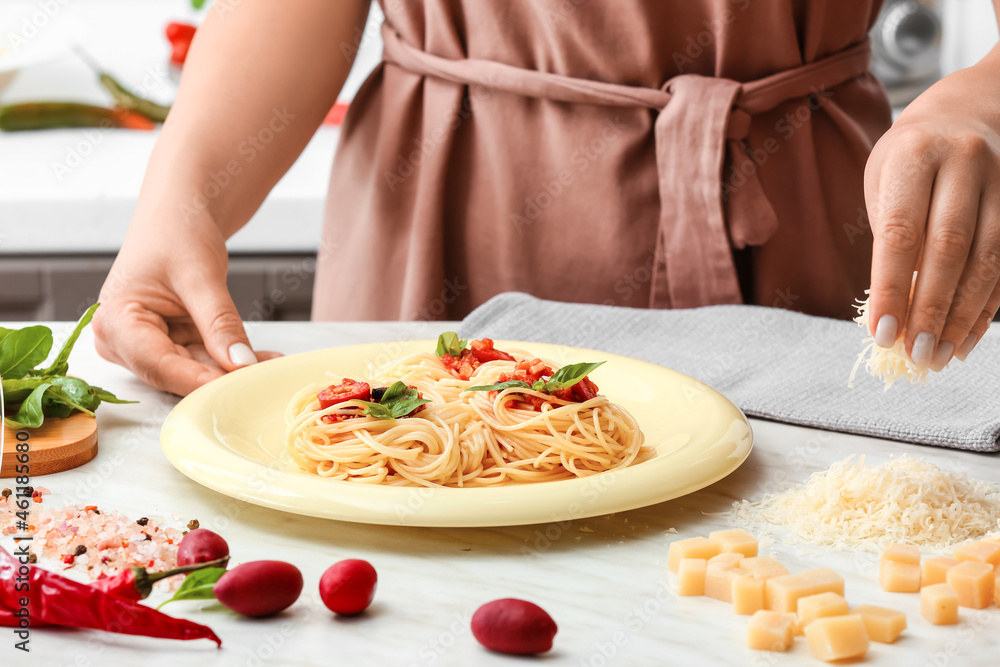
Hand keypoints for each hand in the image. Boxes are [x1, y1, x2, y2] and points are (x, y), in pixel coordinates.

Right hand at [93, 215, 279, 395]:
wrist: (180, 214)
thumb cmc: (176, 232)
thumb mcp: (201, 277)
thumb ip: (219, 323)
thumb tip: (240, 363)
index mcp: (116, 322)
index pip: (159, 366)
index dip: (200, 381)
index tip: (238, 387)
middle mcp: (123, 341)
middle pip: (176, 374)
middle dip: (220, 378)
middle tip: (262, 380)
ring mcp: (145, 345)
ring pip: (194, 371)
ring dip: (231, 370)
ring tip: (270, 367)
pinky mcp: (169, 345)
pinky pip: (203, 360)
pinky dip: (231, 359)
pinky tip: (262, 359)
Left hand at [864, 68, 999, 369]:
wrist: (974, 108)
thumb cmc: (911, 157)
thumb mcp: (884, 180)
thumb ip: (890, 236)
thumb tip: (894, 309)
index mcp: (916, 155)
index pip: (901, 231)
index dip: (890, 287)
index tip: (881, 333)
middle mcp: (965, 163)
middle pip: (949, 249)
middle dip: (932, 310)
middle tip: (917, 355)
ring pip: (988, 259)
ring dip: (964, 316)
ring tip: (941, 356)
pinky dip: (988, 307)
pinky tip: (969, 338)